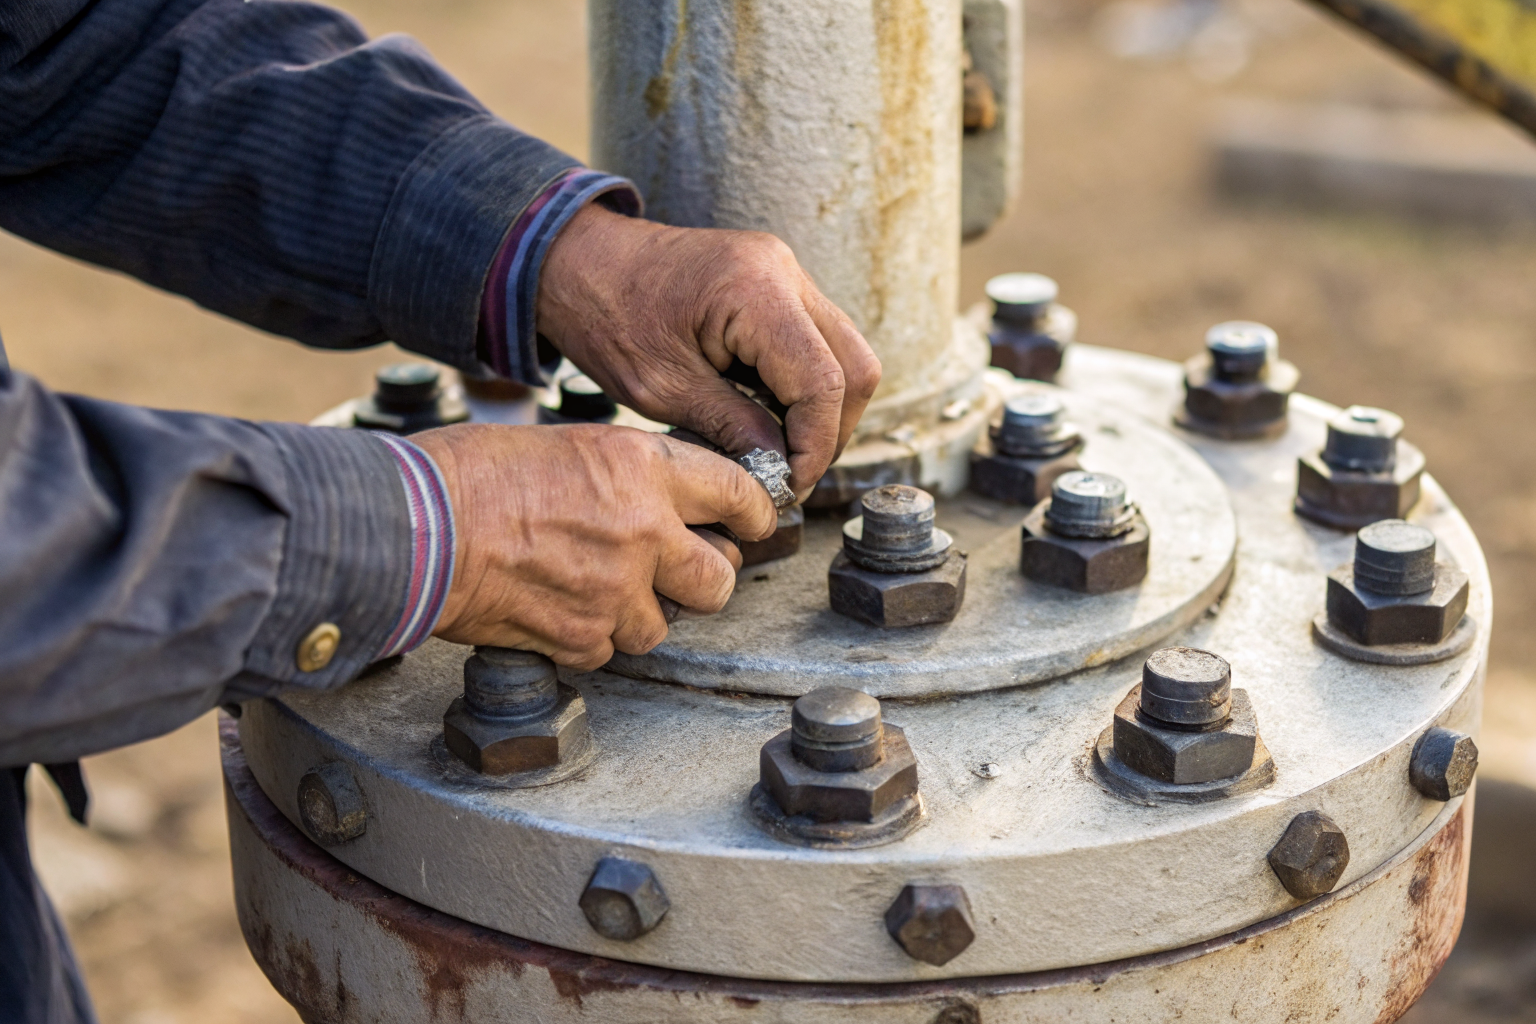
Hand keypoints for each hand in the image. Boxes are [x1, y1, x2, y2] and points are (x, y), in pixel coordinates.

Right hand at [414, 424, 775, 669]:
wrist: (415, 526)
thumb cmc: (470, 473)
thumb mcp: (570, 444)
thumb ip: (629, 476)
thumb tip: (662, 500)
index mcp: (644, 469)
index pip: (740, 495)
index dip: (754, 514)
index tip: (752, 523)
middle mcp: (643, 531)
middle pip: (720, 577)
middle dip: (705, 577)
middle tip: (682, 570)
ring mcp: (615, 592)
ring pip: (664, 625)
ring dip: (641, 612)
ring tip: (597, 587)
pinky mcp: (581, 638)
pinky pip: (609, 649)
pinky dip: (592, 637)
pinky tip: (559, 607)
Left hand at [537, 203, 881, 496]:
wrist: (575, 259)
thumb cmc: (604, 314)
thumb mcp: (662, 388)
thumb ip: (731, 427)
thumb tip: (782, 472)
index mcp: (755, 290)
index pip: (825, 382)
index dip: (815, 445)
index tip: (788, 485)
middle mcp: (784, 272)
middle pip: (855, 367)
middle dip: (830, 431)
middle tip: (789, 474)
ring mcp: (786, 274)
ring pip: (843, 356)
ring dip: (819, 411)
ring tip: (774, 451)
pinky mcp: (776, 286)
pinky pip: (814, 344)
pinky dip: (800, 388)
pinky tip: (762, 416)